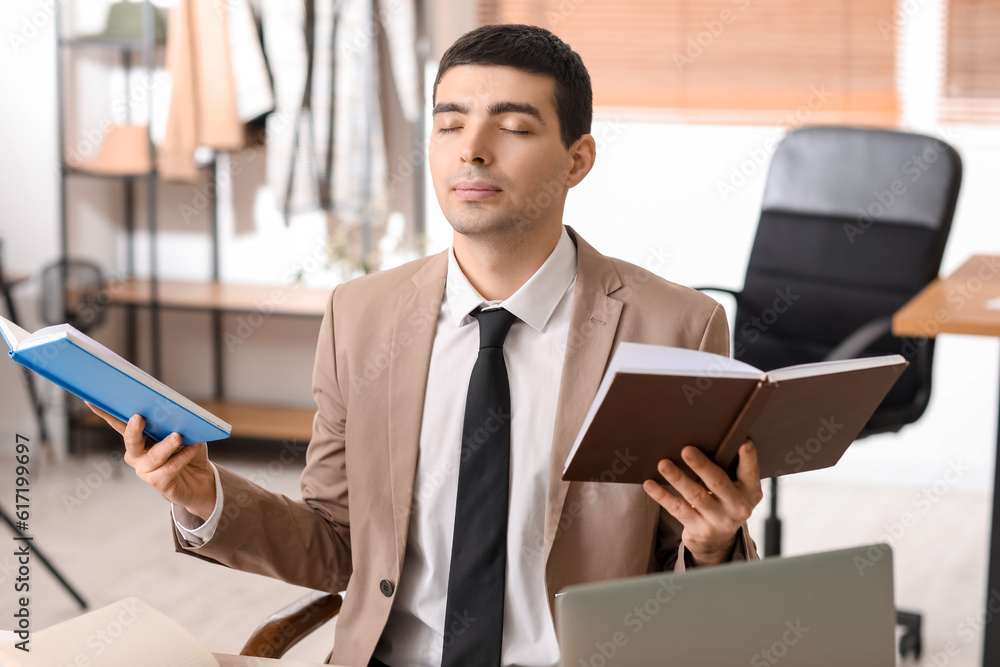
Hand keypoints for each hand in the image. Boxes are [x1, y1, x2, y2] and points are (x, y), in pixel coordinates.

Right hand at [86, 403, 216, 520]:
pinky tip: (194, 446)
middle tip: (139, 417)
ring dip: (166, 445)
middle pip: (131, 441)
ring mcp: (145, 470)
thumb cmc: (188, 451)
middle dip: (134, 429)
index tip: (91, 400)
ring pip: (154, 455)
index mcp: (137, 438)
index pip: (119, 423)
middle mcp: (136, 455)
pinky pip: (171, 467)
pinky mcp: (158, 482)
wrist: (201, 480)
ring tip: (178, 436)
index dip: (105, 413)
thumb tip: (173, 412)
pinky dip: (184, 456)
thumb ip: (174, 424)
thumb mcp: (184, 433)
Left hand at [643, 440, 762, 565]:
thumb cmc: (724, 501)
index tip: (743, 442)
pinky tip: (650, 484)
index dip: (748, 458)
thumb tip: (707, 437)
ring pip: (695, 495)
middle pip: (718, 483)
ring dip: (678, 478)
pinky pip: (678, 509)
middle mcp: (738, 507)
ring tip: (663, 464)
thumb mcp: (735, 488)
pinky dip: (662, 495)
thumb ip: (729, 468)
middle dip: (701, 465)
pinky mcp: (699, 529)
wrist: (718, 541)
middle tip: (686, 450)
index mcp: (750, 491)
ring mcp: (719, 520)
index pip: (750, 471)